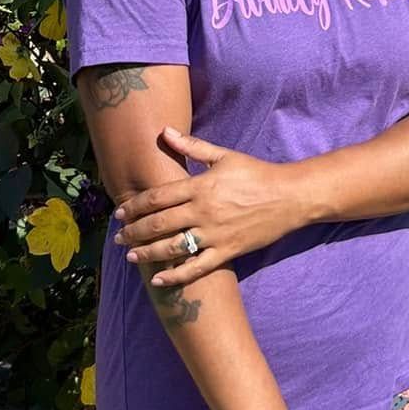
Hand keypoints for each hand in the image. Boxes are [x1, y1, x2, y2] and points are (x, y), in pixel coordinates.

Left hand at [112, 126, 305, 285]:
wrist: (290, 196)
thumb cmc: (256, 174)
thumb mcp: (224, 156)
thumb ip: (192, 147)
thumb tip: (165, 131)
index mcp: (200, 186)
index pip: (158, 197)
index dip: (135, 206)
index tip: (119, 212)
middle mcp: (204, 211)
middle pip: (160, 223)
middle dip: (134, 231)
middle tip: (118, 237)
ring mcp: (216, 234)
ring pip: (173, 247)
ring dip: (148, 252)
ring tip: (131, 255)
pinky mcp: (228, 251)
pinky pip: (198, 267)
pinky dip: (176, 275)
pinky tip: (158, 278)